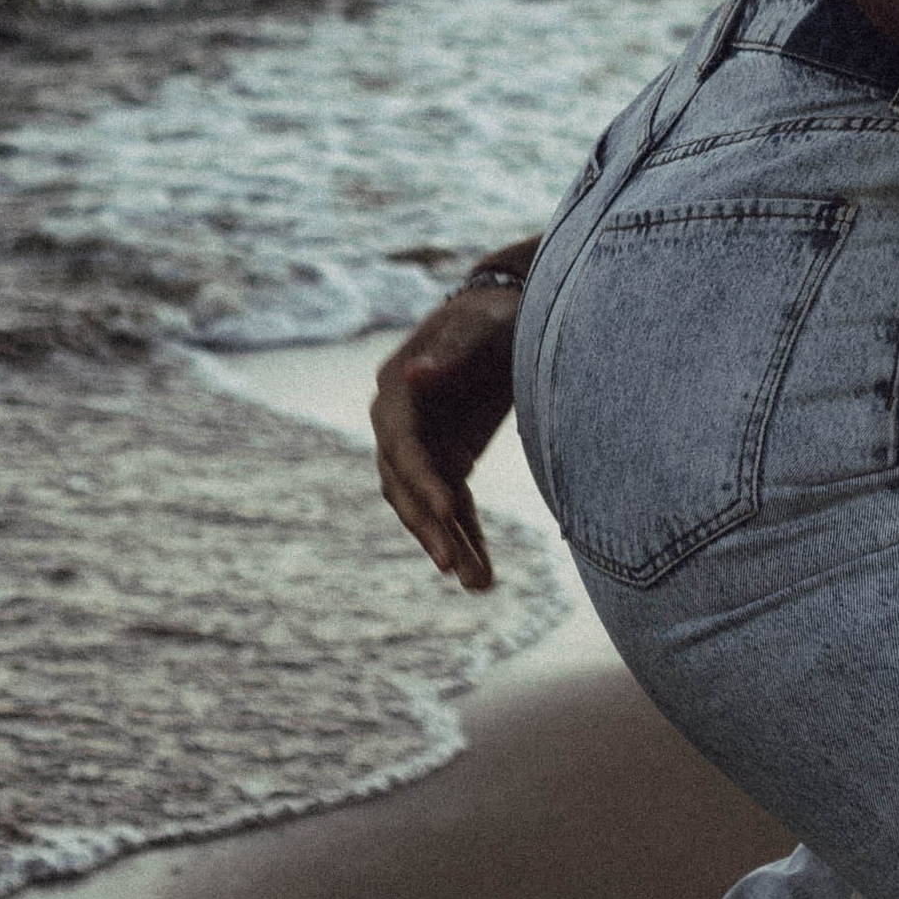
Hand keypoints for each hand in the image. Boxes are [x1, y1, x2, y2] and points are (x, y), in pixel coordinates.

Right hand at [371, 264, 535, 591]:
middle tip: (453, 565)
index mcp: (394, 392)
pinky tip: (483, 575)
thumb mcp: (480, 326)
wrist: (505, 314)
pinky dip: (466, 538)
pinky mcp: (447, 461)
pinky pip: (452, 508)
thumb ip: (451, 351)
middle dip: (428, 527)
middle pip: (404, 487)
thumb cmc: (491, 315)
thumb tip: (412, 377)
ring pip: (425, 507)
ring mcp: (421, 448)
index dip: (421, 478)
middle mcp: (398, 426)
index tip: (446, 507)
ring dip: (448, 545)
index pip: (402, 445)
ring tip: (479, 585)